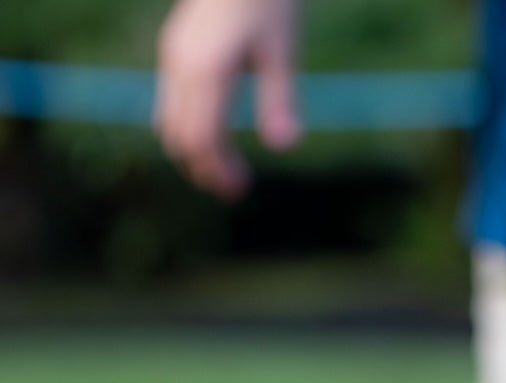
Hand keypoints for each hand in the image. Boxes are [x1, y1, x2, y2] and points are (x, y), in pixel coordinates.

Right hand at [155, 0, 301, 198]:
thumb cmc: (268, 0)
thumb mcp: (282, 51)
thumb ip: (280, 100)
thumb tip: (285, 147)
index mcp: (206, 69)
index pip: (201, 139)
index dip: (218, 171)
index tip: (242, 188)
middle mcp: (180, 65)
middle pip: (178, 137)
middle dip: (204, 169)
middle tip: (237, 188)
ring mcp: (173, 57)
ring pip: (168, 122)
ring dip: (194, 152)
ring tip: (227, 170)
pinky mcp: (175, 51)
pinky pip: (171, 103)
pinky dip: (189, 129)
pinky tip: (217, 137)